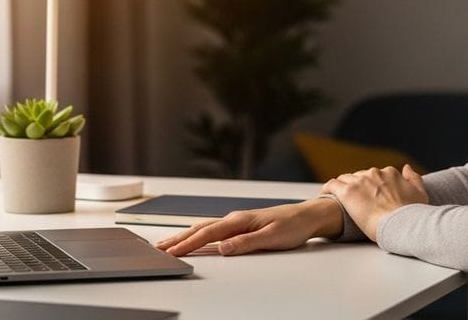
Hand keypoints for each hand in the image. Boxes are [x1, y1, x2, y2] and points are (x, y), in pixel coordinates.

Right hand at [154, 197, 341, 256]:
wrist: (308, 215)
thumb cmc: (293, 225)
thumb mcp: (272, 238)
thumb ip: (247, 243)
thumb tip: (224, 248)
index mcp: (240, 221)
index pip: (207, 234)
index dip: (188, 244)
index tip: (171, 251)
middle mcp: (235, 218)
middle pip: (200, 229)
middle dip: (178, 239)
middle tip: (158, 249)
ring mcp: (236, 221)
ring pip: (204, 228)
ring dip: (184, 236)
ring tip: (167, 243)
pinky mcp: (240, 225)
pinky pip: (213, 230)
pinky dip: (197, 234)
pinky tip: (192, 238)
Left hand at [320, 164, 427, 241]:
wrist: (400, 225)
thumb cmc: (411, 214)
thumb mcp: (420, 194)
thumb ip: (414, 178)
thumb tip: (406, 167)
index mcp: (390, 173)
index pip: (376, 175)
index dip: (372, 185)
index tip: (369, 195)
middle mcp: (374, 173)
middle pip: (360, 176)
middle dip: (357, 186)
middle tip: (356, 201)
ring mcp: (360, 182)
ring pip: (345, 179)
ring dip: (343, 187)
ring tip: (339, 198)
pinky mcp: (348, 192)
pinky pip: (332, 185)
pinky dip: (327, 189)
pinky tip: (325, 195)